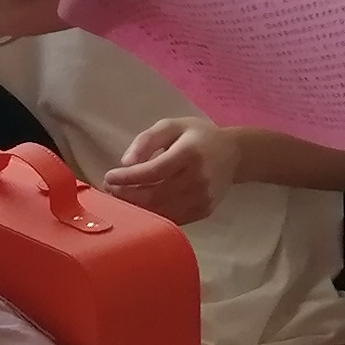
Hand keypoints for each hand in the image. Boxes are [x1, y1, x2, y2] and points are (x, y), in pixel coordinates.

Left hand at [97, 120, 242, 225]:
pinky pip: (173, 219)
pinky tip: (140, 206)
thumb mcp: (172, 125)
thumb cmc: (198, 136)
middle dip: (127, 195)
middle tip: (109, 189)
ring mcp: (202, 198)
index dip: (128, 177)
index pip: (154, 171)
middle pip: (155, 195)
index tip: (109, 176)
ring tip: (120, 199)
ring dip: (136, 208)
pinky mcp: (203, 211)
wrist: (235, 154)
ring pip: (162, 211)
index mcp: (190, 154)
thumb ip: (147, 140)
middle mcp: (198, 179)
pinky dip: (152, 216)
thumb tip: (126, 162)